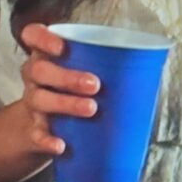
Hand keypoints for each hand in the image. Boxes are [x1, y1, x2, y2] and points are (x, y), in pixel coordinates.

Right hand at [18, 23, 99, 155]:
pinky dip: (47, 140)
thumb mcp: (80, 71)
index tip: (62, 46)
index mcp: (45, 55)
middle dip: (67, 77)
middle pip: (39, 70)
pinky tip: (61, 145)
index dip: (43, 39)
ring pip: (40, 99)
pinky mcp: (33, 130)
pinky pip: (36, 135)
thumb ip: (102, 65)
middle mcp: (34, 76)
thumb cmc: (71, 90)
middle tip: (95, 84)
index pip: (33, 36)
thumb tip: (150, 70)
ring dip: (66, 104)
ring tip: (91, 109)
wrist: (39, 127)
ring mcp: (32, 103)